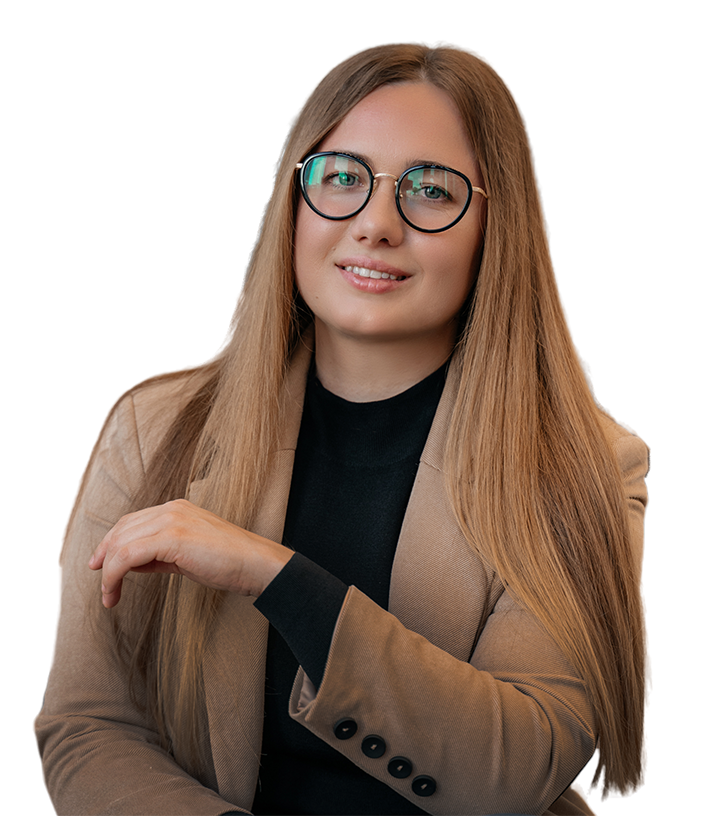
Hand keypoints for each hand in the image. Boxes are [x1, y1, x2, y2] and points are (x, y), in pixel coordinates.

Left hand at [88, 499, 293, 607]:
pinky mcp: (172, 537)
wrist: (256, 564)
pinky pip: (128, 555)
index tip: (100, 565)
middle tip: (100, 583)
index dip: (112, 542)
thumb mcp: (188, 555)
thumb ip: (160, 554)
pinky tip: (115, 591)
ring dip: (108, 571)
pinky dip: (114, 574)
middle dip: (104, 556)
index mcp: (177, 509)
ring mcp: (172, 520)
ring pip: (121, 542)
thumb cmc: (230, 563)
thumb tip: (133, 564)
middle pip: (122, 529)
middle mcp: (172, 509)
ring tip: (108, 595)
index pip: (133, 521)